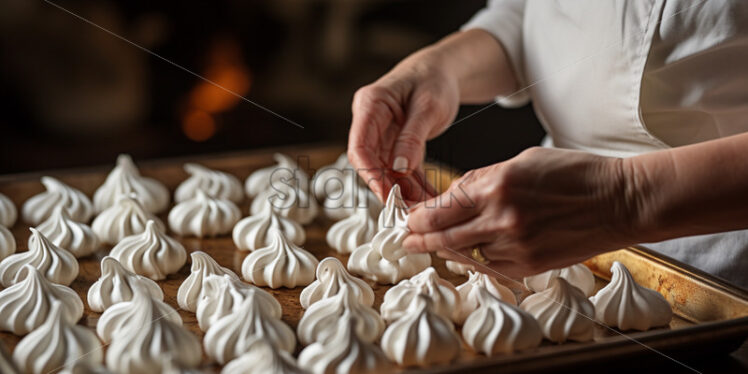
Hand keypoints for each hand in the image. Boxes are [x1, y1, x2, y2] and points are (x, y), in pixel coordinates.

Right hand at [347, 48, 456, 203]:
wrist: (443, 70)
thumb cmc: (435, 78)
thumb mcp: (428, 106)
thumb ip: (413, 137)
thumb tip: (399, 168)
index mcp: (371, 105)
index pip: (359, 147)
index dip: (370, 174)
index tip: (388, 195)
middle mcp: (371, 121)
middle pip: (371, 164)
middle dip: (390, 189)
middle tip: (409, 211)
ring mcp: (381, 134)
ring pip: (387, 171)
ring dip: (405, 192)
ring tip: (424, 209)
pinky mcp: (395, 144)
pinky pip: (401, 169)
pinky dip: (414, 185)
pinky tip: (428, 200)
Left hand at [402, 147, 635, 278]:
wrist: (620, 202)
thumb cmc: (575, 174)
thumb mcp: (522, 161)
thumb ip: (482, 180)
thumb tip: (452, 196)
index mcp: (495, 185)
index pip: (440, 207)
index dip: (418, 215)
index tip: (408, 217)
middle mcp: (500, 218)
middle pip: (442, 235)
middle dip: (418, 238)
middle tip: (405, 240)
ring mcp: (514, 246)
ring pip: (463, 254)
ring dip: (445, 250)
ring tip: (430, 247)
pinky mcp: (528, 266)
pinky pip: (489, 266)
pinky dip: (475, 259)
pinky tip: (467, 254)